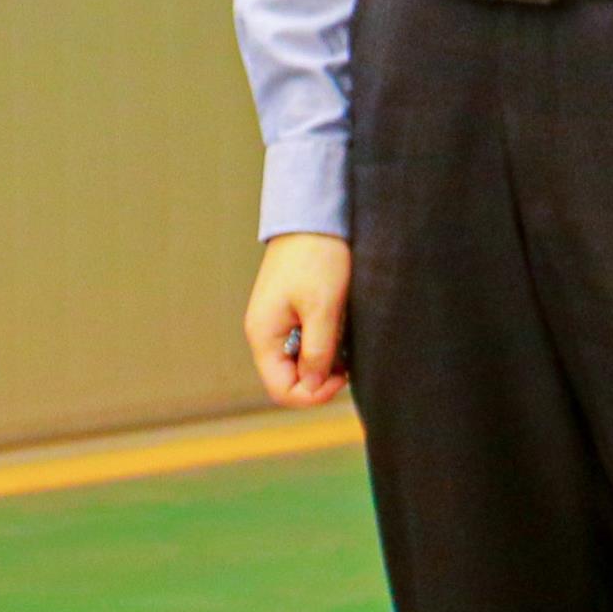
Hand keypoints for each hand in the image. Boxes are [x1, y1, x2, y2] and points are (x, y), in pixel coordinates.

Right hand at [246, 232, 352, 408]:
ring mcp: (277, 322)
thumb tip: (312, 388)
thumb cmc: (317, 258)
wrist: (314, 217)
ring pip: (300, 361)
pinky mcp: (291, 311)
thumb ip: (317, 353)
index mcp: (263, 335)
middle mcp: (265, 333)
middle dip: (321, 377)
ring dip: (325, 359)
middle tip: (348, 359)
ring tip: (345, 337)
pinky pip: (306, 342)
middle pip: (290, 378)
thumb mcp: (323, 310)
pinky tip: (340, 326)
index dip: (313, 394)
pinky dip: (326, 342)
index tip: (343, 376)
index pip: (282, 390)